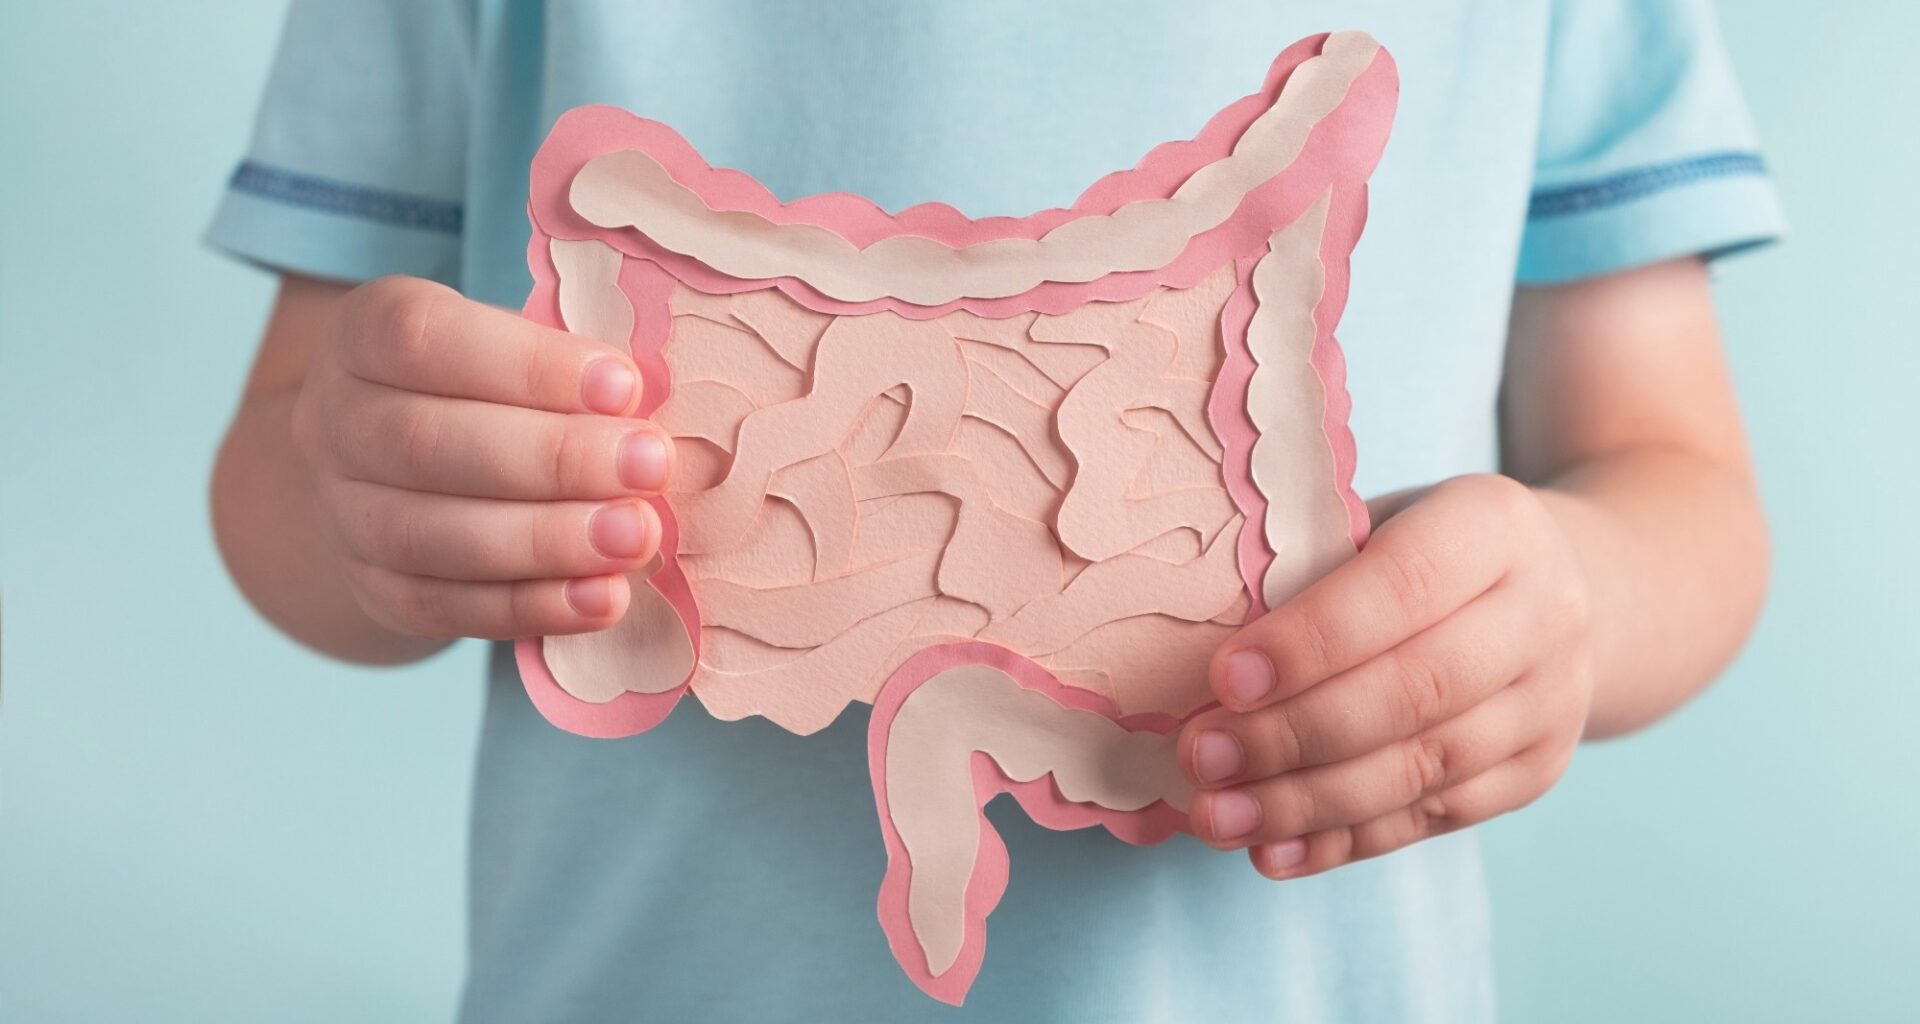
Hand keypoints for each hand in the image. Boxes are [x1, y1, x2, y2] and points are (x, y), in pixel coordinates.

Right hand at [290, 276, 675, 639]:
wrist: (394, 472)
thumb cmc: (486, 388)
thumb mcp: (512, 345)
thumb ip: (566, 369)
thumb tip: (648, 408)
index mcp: (363, 333)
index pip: (422, 337)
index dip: (527, 365)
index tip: (624, 386)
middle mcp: (333, 421)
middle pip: (425, 443)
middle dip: (553, 458)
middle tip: (650, 467)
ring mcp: (343, 512)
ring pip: (430, 535)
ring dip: (547, 540)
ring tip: (637, 537)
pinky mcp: (371, 589)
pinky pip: (442, 607)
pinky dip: (530, 606)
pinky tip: (603, 599)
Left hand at [1179, 474, 1594, 878]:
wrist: (1564, 590)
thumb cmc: (1421, 549)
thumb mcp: (1378, 523)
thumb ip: (1310, 566)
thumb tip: (1195, 641)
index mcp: (1494, 526)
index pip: (1403, 585)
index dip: (1312, 639)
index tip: (1223, 679)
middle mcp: (1544, 614)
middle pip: (1414, 690)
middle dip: (1294, 733)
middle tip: (1202, 757)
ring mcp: (1552, 702)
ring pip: (1423, 767)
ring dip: (1307, 802)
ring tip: (1218, 816)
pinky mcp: (1537, 772)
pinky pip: (1434, 818)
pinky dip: (1344, 841)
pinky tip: (1272, 852)